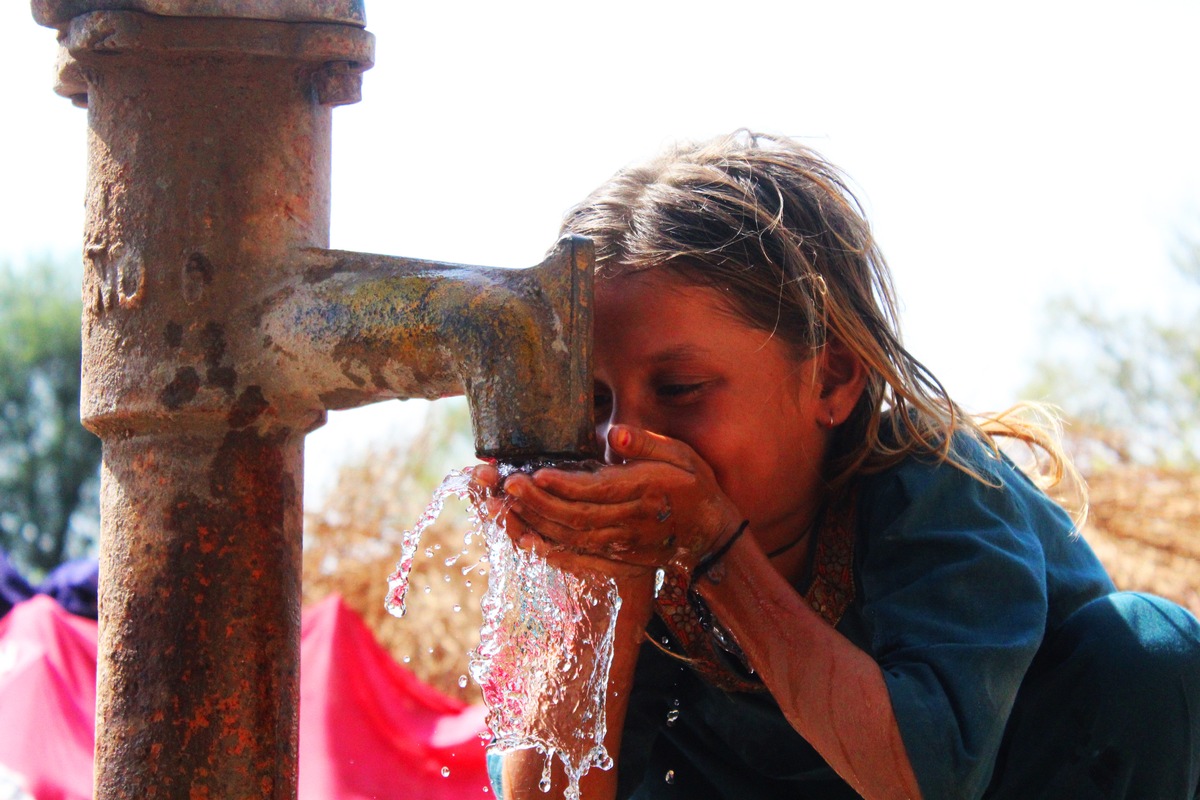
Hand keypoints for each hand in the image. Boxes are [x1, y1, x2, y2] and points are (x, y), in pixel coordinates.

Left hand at [488, 425, 744, 572]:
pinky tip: (525, 540)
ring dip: (535, 524)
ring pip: (572, 537)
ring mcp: (622, 543)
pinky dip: (550, 550)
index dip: (565, 485)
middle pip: (577, 515)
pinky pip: (578, 556)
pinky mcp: (616, 557)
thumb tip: (614, 432)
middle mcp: (630, 520)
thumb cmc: (693, 485)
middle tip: (508, 485)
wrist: (710, 533)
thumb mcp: (680, 454)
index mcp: (645, 490)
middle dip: (538, 502)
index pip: (598, 490)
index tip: (536, 475)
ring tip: (504, 506)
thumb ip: (646, 443)